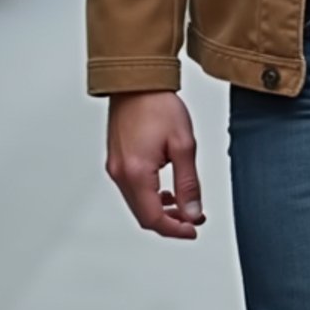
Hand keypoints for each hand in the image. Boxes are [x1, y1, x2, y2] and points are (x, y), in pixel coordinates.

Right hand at [106, 91, 204, 239]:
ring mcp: (115, 167)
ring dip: (160, 209)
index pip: (153, 218)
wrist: (137, 80)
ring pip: (137, 204)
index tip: (193, 229)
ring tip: (185, 204)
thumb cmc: (158, 104)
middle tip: (194, 219)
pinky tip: (166, 190)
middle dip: (170, 221)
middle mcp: (120, 174)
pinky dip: (150, 196)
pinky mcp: (116, 160)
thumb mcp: (183, 144)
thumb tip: (193, 212)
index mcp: (136, 173)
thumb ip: (189, 183)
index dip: (175, 229)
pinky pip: (132, 189)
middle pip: (143, 215)